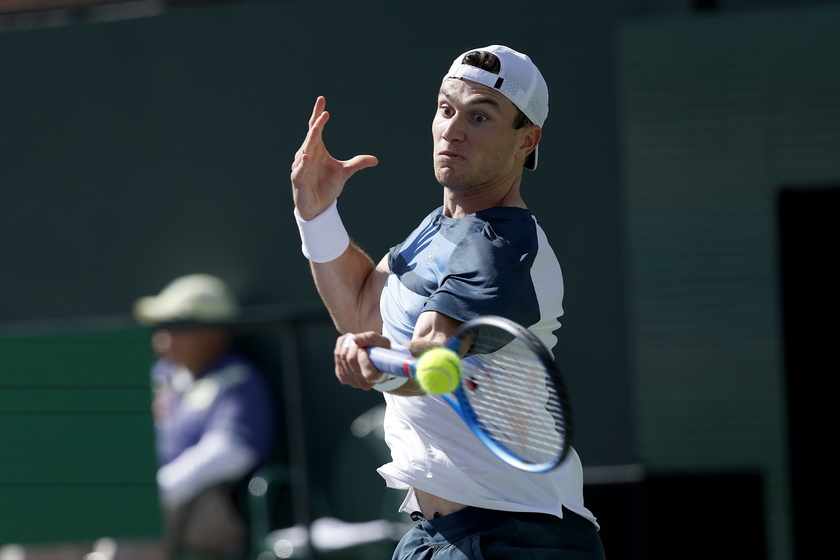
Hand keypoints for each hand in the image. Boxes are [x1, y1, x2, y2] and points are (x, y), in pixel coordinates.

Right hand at [291, 96, 378, 219]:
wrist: (317, 206)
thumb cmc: (327, 186)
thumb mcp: (344, 173)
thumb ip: (357, 164)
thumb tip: (375, 160)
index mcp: (317, 149)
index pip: (316, 128)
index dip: (318, 114)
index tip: (322, 100)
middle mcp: (307, 154)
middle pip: (311, 136)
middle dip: (317, 125)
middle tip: (324, 114)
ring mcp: (300, 166)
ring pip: (304, 150)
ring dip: (310, 140)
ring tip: (316, 130)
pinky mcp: (298, 179)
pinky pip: (299, 169)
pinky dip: (302, 163)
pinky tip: (306, 156)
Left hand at [334, 331, 390, 389]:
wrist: (375, 357)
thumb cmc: (380, 350)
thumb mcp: (382, 342)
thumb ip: (369, 339)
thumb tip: (354, 340)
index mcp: (378, 377)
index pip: (369, 374)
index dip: (363, 359)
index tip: (363, 349)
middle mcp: (364, 383)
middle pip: (351, 360)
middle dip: (354, 346)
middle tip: (359, 340)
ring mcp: (351, 381)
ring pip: (342, 356)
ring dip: (347, 344)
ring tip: (355, 341)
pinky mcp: (341, 375)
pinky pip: (337, 355)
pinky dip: (342, 345)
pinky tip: (349, 345)